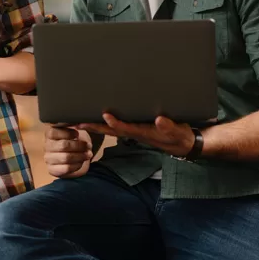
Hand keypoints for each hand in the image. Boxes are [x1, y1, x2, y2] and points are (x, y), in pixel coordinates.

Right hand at [44, 126, 92, 178]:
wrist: (73, 157)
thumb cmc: (74, 140)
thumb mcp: (75, 130)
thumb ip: (75, 125)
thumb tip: (80, 122)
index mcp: (49, 134)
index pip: (53, 132)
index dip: (68, 133)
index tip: (77, 134)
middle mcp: (46, 146)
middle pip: (63, 145)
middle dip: (79, 146)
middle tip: (89, 146)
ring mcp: (48, 159)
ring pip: (66, 158)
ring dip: (80, 156)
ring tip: (89, 154)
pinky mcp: (52, 170)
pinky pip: (66, 168)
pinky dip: (77, 165)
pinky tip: (82, 162)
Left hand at [75, 113, 195, 157]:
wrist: (183, 144)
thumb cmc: (179, 136)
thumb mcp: (178, 132)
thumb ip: (169, 127)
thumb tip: (159, 120)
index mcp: (143, 133)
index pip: (126, 128)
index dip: (115, 123)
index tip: (105, 115)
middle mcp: (134, 132)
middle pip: (110, 130)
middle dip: (94, 127)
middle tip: (75, 123)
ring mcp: (133, 130)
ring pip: (110, 128)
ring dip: (94, 125)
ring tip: (77, 121)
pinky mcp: (134, 127)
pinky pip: (115, 126)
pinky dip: (103, 123)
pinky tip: (94, 118)